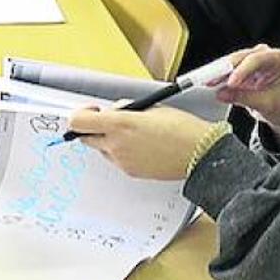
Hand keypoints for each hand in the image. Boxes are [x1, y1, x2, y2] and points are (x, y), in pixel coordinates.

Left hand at [66, 105, 221, 181]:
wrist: (200, 154)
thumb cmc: (181, 128)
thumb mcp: (150, 108)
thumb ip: (126, 109)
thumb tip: (113, 111)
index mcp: (120, 124)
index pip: (79, 122)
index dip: (81, 114)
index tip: (92, 111)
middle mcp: (116, 144)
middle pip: (85, 137)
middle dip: (93, 128)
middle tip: (109, 121)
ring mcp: (122, 160)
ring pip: (101, 149)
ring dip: (108, 140)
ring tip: (133, 135)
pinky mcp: (130, 172)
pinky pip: (116, 160)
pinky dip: (122, 152)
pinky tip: (141, 146)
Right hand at [209, 43, 279, 142]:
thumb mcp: (267, 104)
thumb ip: (244, 98)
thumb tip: (221, 93)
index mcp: (276, 59)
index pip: (255, 60)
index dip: (241, 71)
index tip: (230, 83)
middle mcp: (262, 55)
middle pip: (238, 59)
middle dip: (223, 70)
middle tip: (208, 80)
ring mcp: (251, 61)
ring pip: (229, 64)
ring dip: (217, 74)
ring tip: (206, 83)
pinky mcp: (242, 70)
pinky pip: (226, 72)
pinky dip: (218, 79)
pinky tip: (210, 85)